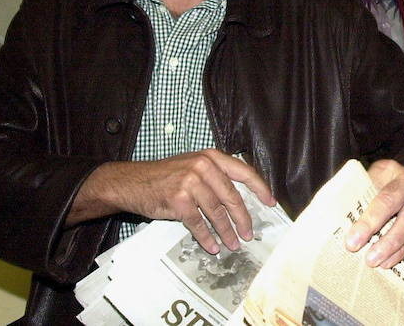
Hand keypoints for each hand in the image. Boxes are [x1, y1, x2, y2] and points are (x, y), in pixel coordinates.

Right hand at [68, 149, 274, 253]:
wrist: (132, 181)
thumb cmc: (164, 176)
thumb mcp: (192, 166)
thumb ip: (215, 176)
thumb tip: (240, 199)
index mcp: (211, 157)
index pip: (243, 172)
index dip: (260, 188)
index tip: (271, 203)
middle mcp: (203, 166)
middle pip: (232, 197)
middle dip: (243, 218)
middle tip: (249, 234)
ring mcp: (190, 182)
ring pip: (217, 212)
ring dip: (227, 232)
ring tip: (233, 244)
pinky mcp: (179, 199)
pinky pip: (198, 223)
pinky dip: (207, 237)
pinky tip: (212, 246)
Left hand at [345, 159, 403, 267]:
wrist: (403, 180)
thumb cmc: (378, 180)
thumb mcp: (369, 177)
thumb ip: (358, 194)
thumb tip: (335, 218)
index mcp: (399, 173)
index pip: (386, 199)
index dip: (369, 221)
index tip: (353, 240)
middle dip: (386, 240)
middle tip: (368, 258)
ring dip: (394, 250)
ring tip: (376, 263)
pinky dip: (402, 252)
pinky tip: (388, 262)